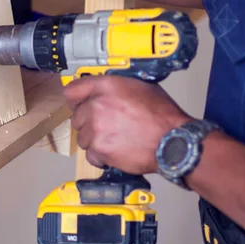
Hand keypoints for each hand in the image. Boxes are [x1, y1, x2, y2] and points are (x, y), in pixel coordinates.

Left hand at [64, 75, 191, 173]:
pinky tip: (116, 151)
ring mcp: (96, 129)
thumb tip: (103, 90)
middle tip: (107, 125)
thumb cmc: (161, 115)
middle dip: (89, 122)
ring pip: (83, 138)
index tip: (81, 105)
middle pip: (76, 117)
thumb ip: (114, 87)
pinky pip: (91, 155)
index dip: (77, 100)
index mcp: (105, 86)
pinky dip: (101, 156)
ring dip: (95, 140)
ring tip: (115, 139)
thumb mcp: (139, 86)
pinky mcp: (100, 150)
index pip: (72, 91)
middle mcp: (96, 106)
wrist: (172, 141)